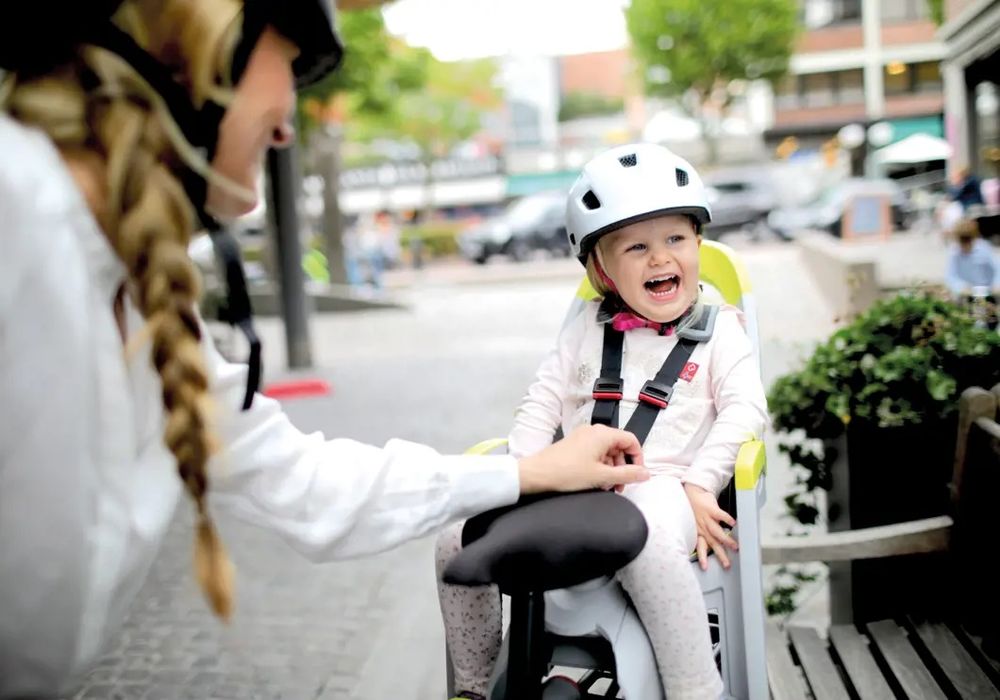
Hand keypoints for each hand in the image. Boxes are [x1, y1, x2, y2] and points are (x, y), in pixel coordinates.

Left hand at [517, 424, 648, 494]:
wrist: (536, 474)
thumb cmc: (566, 473)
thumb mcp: (602, 477)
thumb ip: (627, 475)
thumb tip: (646, 473)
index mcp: (603, 434)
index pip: (631, 440)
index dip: (637, 458)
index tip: (636, 475)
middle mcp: (593, 431)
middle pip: (619, 446)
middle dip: (622, 467)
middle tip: (619, 486)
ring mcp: (582, 437)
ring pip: (606, 451)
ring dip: (611, 469)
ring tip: (606, 486)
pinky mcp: (574, 445)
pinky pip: (594, 453)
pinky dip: (599, 466)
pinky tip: (595, 481)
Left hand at [684, 483, 737, 570]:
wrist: (692, 492)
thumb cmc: (693, 509)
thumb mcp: (694, 523)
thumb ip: (701, 534)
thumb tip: (709, 546)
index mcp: (698, 532)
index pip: (700, 547)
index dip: (702, 557)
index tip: (705, 568)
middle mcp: (702, 527)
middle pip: (712, 544)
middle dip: (720, 555)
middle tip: (727, 564)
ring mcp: (707, 518)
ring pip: (717, 532)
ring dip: (726, 540)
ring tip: (735, 547)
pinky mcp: (711, 509)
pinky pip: (720, 515)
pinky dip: (726, 519)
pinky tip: (733, 523)